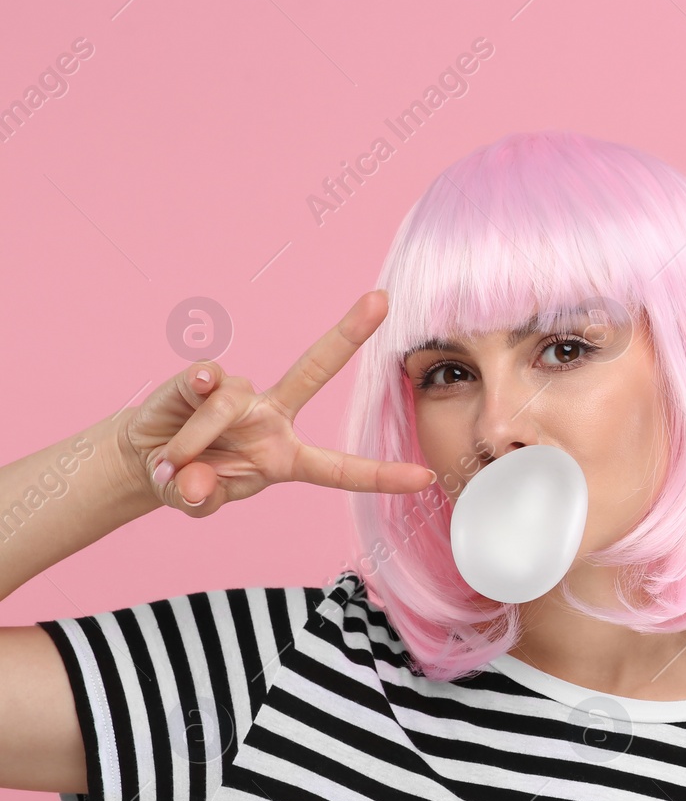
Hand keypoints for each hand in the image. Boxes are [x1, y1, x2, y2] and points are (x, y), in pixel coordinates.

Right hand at [119, 290, 433, 515]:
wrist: (144, 460)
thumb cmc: (187, 481)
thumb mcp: (198, 501)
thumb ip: (202, 499)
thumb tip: (195, 481)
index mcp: (287, 456)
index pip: (341, 469)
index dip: (382, 475)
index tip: (425, 477)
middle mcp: (273, 417)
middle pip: (316, 369)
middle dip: (349, 332)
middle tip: (382, 299)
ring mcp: (240, 394)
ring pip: (229, 405)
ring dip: (195, 441)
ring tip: (175, 463)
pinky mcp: (205, 378)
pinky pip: (202, 388)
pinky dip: (183, 420)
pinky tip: (170, 431)